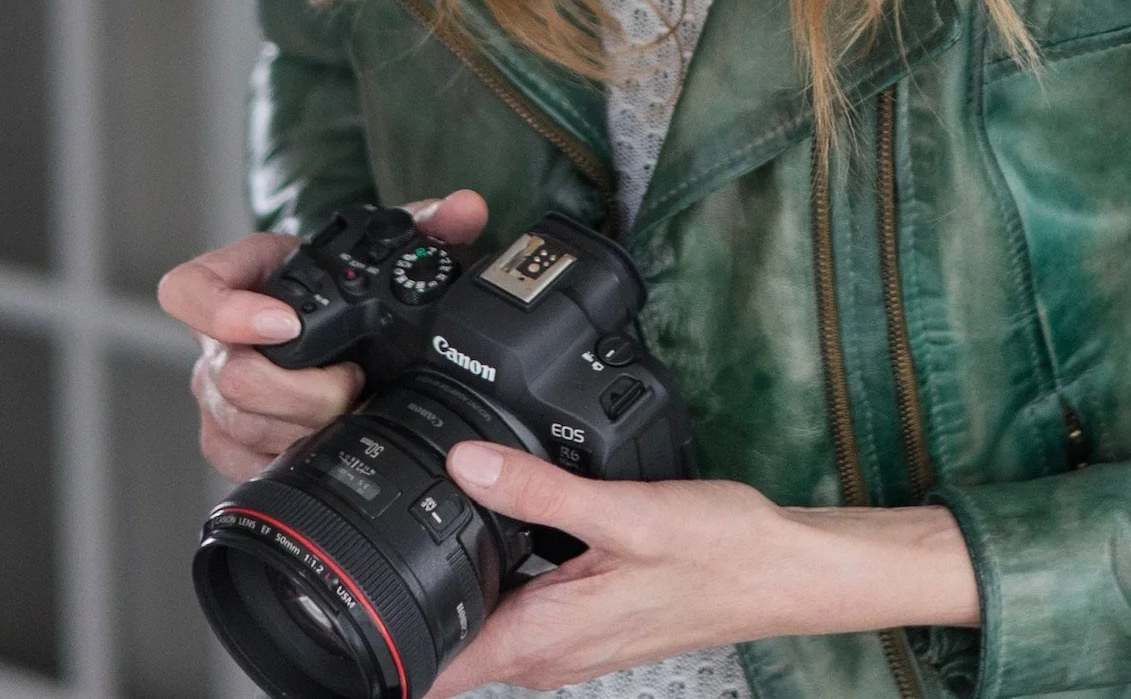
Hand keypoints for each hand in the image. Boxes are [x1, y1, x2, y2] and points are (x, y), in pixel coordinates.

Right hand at [157, 190, 488, 480]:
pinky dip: (287, 458)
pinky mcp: (227, 436)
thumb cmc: (343, 276)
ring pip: (237, 425)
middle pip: (229, 377)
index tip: (286, 325)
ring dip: (301, 425)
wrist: (333, 314)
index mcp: (242, 276)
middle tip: (355, 382)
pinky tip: (326, 443)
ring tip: (351, 408)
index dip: (226, 312)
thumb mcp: (379, 242)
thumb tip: (465, 208)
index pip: (190, 290)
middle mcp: (217, 338)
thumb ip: (427, 221)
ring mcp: (217, 391)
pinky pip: (239, 461)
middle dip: (301, 392)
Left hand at [430, 441, 979, 695]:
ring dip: (458, 579)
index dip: (383, 640)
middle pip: (451, 639)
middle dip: (412, 594)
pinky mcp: (589, 615)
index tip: (348, 593)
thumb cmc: (719, 551)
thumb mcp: (625, 512)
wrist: (781, 568)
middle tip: (380, 525)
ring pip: (486, 618)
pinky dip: (501, 569)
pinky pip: (523, 602)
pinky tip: (507, 519)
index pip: (434, 667)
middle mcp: (549, 651)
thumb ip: (538, 492)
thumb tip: (464, 464)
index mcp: (543, 638)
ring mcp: (570, 638)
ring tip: (434, 510)